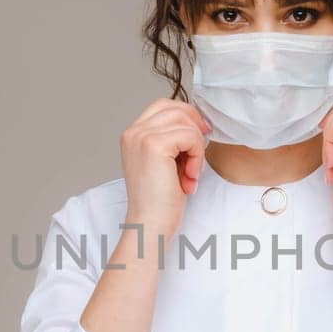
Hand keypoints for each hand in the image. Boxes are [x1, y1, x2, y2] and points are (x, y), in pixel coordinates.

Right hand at [120, 98, 210, 235]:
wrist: (150, 225)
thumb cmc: (161, 201)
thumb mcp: (166, 162)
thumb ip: (174, 139)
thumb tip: (199, 122)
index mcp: (133, 134)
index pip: (164, 105)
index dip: (187, 118)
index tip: (198, 141)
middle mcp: (133, 132)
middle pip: (176, 108)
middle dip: (195, 131)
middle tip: (197, 160)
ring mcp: (141, 136)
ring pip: (185, 122)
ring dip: (196, 148)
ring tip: (190, 173)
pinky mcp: (154, 145)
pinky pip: (190, 136)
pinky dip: (197, 157)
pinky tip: (189, 178)